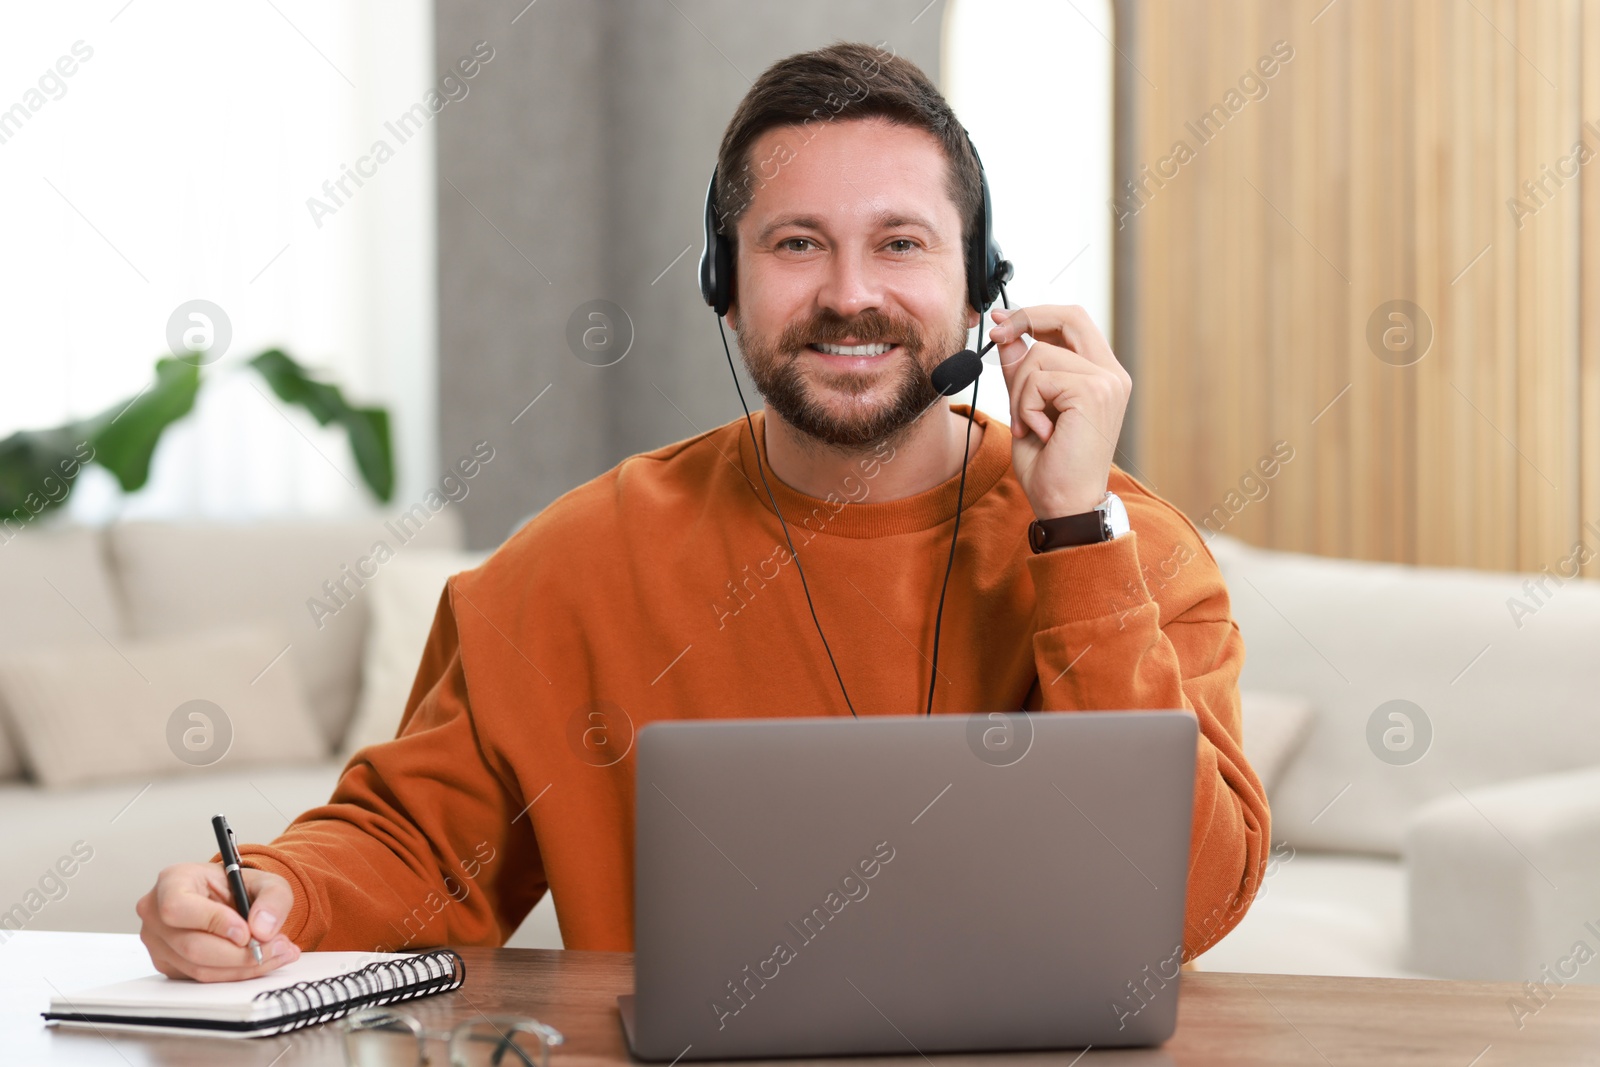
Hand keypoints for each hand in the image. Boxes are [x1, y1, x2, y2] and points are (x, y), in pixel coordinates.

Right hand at [136, 863, 298, 981]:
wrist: (229, 900)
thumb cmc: (239, 886)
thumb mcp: (266, 881)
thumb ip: (273, 898)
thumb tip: (262, 929)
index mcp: (172, 881)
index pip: (178, 907)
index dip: (213, 922)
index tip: (246, 932)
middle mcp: (155, 913)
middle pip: (191, 946)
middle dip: (239, 953)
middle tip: (276, 947)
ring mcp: (157, 942)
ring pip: (198, 968)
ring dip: (243, 967)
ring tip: (276, 953)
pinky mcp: (167, 965)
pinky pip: (200, 979)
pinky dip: (235, 974)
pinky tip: (260, 960)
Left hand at [990, 305, 1131, 519]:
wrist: (1064, 504)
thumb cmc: (1050, 466)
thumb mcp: (1029, 407)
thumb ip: (1023, 371)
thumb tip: (1007, 335)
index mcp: (1101, 375)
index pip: (1073, 322)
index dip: (1035, 314)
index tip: (1002, 321)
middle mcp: (1111, 374)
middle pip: (1069, 316)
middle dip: (1026, 319)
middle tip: (996, 335)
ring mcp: (1106, 382)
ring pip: (1040, 353)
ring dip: (1018, 390)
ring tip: (1029, 424)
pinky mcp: (1094, 392)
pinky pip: (1039, 378)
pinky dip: (1025, 405)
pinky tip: (1039, 432)